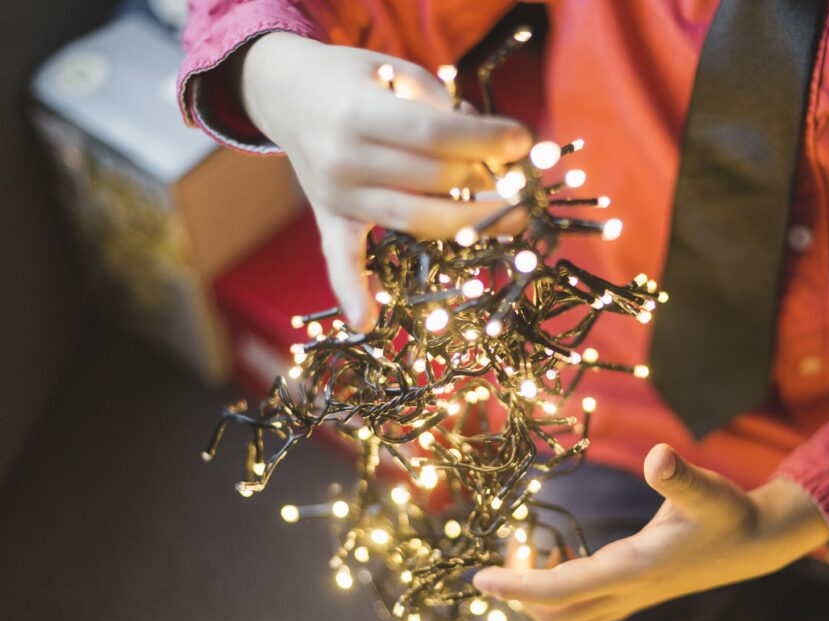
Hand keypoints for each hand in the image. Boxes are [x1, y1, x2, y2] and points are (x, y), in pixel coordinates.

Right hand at [234, 32, 532, 329]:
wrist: (287, 91)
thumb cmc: (356, 79)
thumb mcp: (396, 72)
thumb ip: (438, 108)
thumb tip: (490, 149)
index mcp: (360, 115)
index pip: (434, 135)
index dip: (483, 140)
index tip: (522, 140)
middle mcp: (344, 160)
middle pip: (432, 180)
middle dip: (485, 179)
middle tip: (521, 180)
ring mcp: (336, 195)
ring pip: (413, 219)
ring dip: (468, 224)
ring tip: (514, 221)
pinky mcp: (330, 219)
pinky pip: (340, 259)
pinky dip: (351, 290)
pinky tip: (366, 322)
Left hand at [474, 444, 828, 620]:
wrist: (756, 544)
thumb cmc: (728, 512)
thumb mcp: (708, 490)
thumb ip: (680, 477)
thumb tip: (659, 456)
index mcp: (634, 570)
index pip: (562, 589)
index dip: (518, 585)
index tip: (480, 578)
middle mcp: (628, 592)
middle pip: (556, 614)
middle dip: (521, 591)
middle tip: (512, 547)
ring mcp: (631, 599)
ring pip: (569, 619)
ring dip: (539, 597)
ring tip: (533, 550)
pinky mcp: (635, 594)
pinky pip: (585, 611)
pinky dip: (560, 594)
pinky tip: (565, 555)